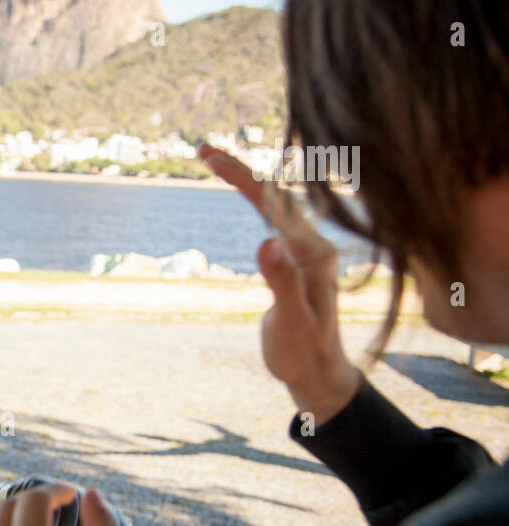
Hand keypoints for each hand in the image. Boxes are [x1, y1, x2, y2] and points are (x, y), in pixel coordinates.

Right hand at [198, 143, 361, 422]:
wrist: (321, 375)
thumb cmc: (304, 354)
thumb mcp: (292, 321)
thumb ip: (283, 282)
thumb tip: (265, 242)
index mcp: (312, 253)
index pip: (271, 202)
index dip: (239, 175)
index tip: (207, 155)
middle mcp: (313, 245)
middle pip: (274, 194)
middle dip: (239, 168)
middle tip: (203, 150)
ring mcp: (306, 253)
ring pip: (275, 204)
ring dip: (245, 180)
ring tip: (215, 163)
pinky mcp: (296, 262)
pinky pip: (274, 219)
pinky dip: (254, 200)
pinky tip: (245, 197)